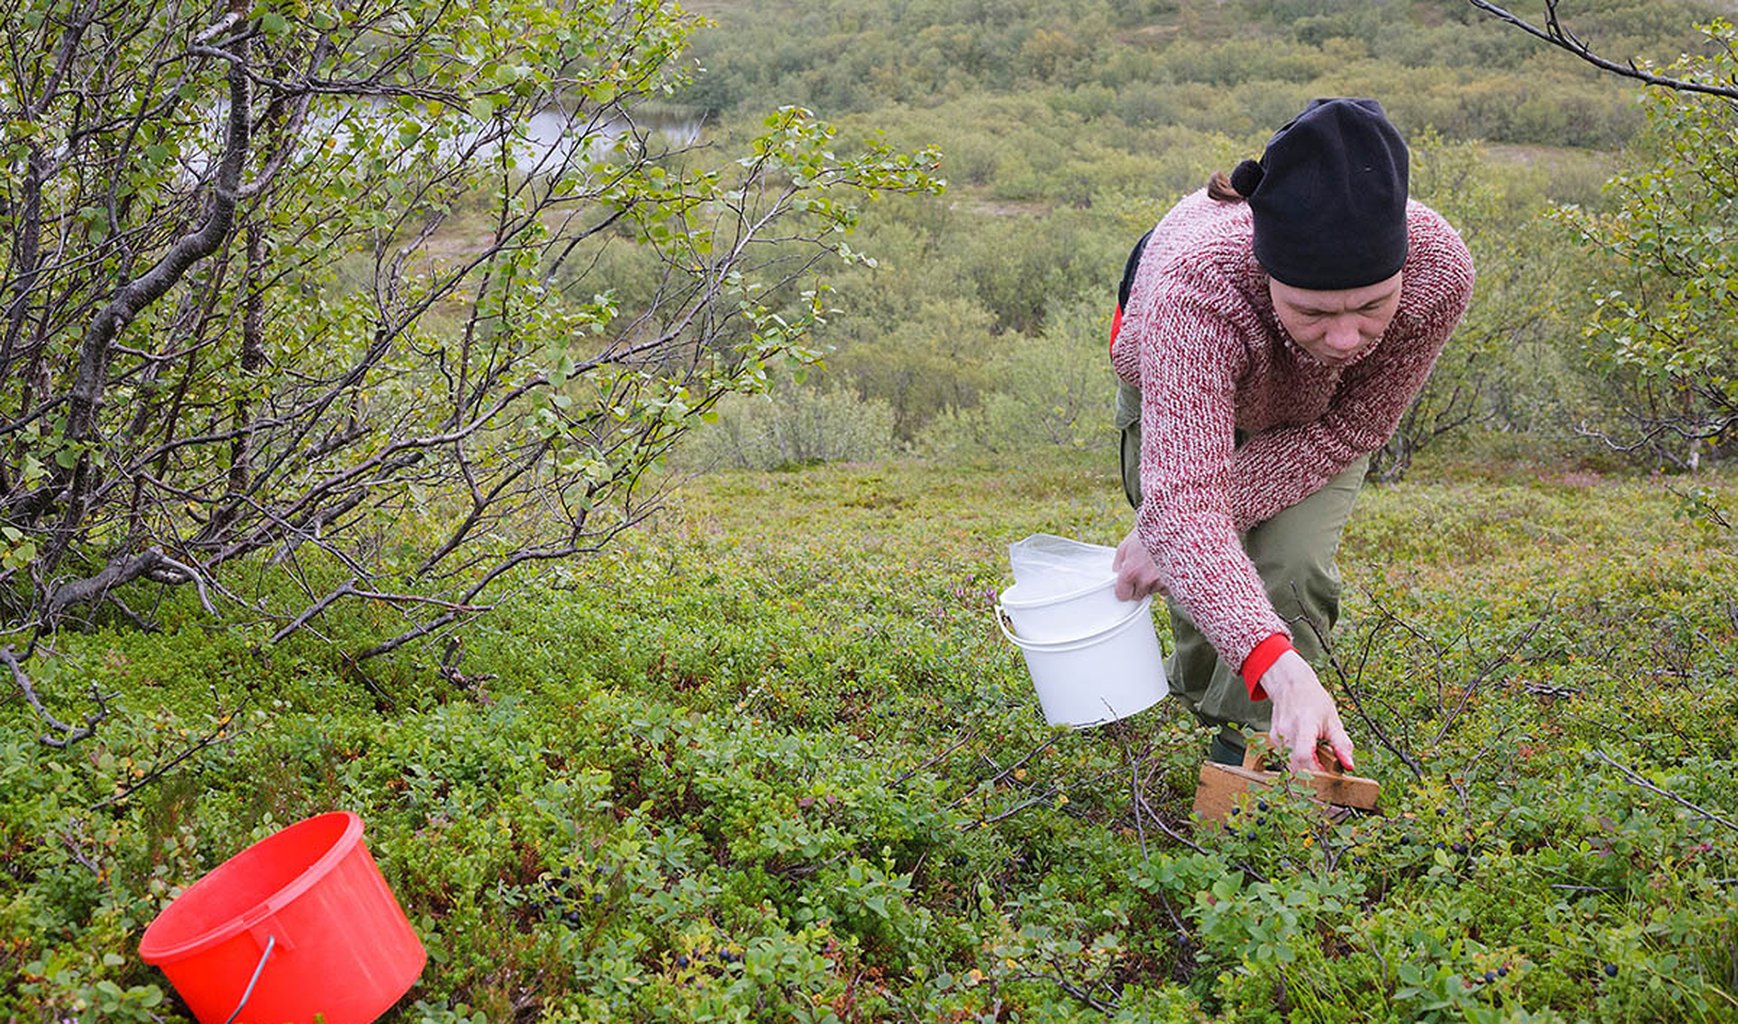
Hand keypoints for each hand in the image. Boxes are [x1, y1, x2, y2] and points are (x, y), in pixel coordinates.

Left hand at [1112, 529, 1165, 600]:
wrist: (1169, 525)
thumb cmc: (1147, 534)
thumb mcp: (1125, 546)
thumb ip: (1118, 564)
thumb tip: (1116, 574)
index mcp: (1130, 572)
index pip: (1122, 596)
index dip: (1124, 590)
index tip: (1126, 586)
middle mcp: (1145, 579)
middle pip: (1138, 596)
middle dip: (1138, 587)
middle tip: (1141, 572)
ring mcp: (1161, 581)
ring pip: (1153, 591)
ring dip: (1152, 584)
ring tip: (1154, 566)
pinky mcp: (1174, 581)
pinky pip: (1166, 589)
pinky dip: (1164, 582)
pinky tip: (1163, 569)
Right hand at [1258, 651, 1355, 773]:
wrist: (1290, 684)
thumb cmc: (1313, 699)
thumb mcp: (1333, 720)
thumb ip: (1341, 744)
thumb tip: (1349, 765)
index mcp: (1303, 724)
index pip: (1303, 756)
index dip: (1315, 771)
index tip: (1328, 776)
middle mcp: (1286, 731)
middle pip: (1295, 765)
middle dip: (1311, 775)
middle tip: (1326, 773)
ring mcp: (1277, 736)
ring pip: (1290, 764)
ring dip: (1305, 768)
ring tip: (1317, 758)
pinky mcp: (1273, 739)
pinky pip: (1286, 757)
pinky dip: (1298, 760)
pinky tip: (1307, 751)